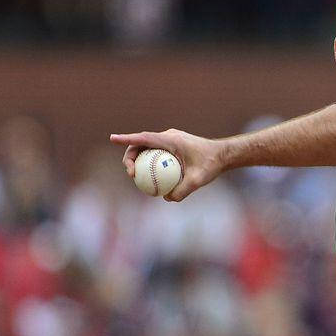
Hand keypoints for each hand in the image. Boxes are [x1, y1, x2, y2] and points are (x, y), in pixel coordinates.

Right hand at [109, 128, 224, 200]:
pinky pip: (156, 154)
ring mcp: (170, 141)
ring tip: (138, 178)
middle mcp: (168, 137)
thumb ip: (183, 190)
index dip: (126, 138)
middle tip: (132, 175)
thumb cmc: (211, 164)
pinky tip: (150, 178)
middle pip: (141, 144)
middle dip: (130, 157)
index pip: (144, 138)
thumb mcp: (199, 180)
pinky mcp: (172, 147)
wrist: (223, 155)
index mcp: (171, 140)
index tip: (112, 138)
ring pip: (147, 149)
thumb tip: (167, 198)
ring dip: (138, 161)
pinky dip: (150, 163)